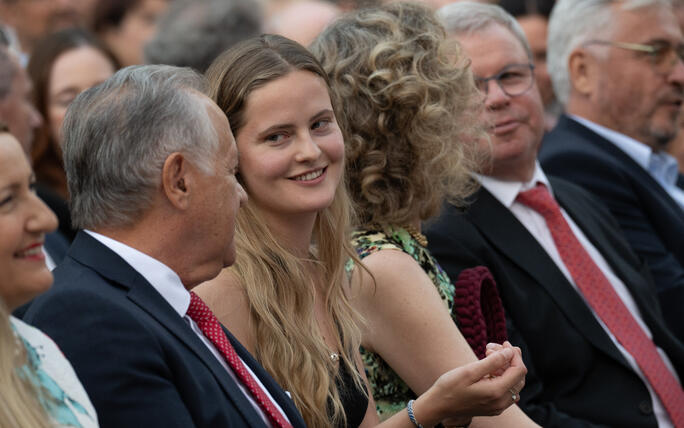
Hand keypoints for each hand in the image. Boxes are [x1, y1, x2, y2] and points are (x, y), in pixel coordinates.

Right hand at [412, 346, 526, 425]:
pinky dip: (502, 378)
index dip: (514, 354)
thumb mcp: (469, 370)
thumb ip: (492, 362)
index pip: (519, 370)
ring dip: (506, 368)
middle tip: (492, 348)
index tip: (504, 343)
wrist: (437, 406)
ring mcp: (498, 407)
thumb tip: (510, 352)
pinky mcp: (493, 408)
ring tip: (488, 356)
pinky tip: (489, 370)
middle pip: (519, 377)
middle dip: (510, 359)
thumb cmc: (450, 387)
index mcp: (496, 392)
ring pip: (514, 384)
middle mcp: (501, 402)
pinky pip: (507, 391)